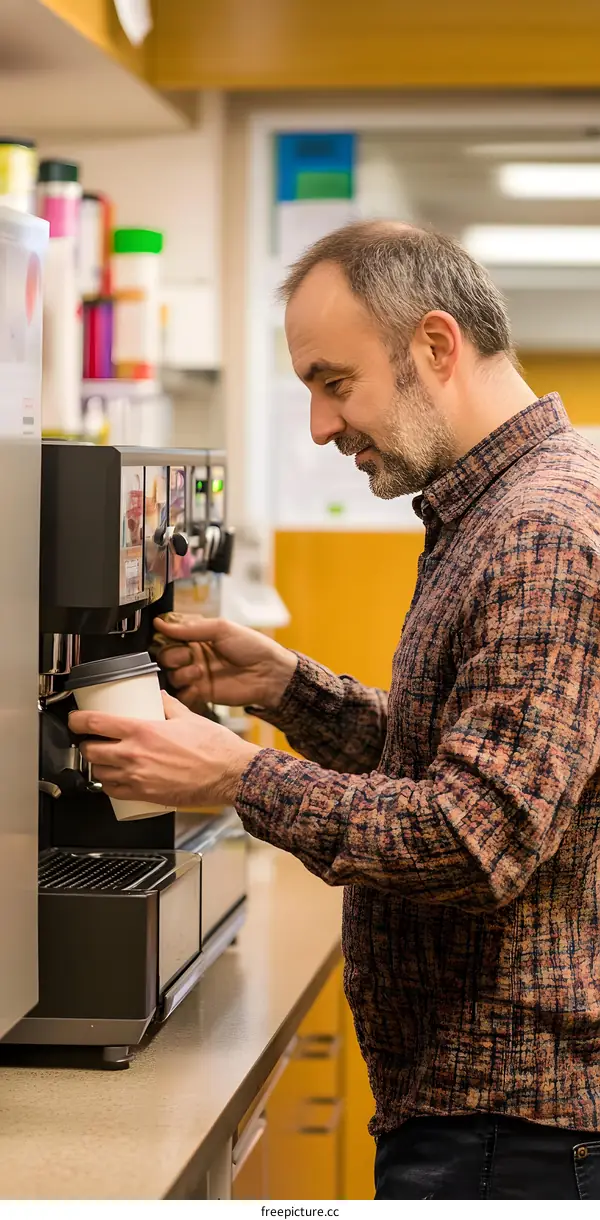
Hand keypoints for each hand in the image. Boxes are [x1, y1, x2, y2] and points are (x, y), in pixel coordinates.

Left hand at [69, 694, 259, 808]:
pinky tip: (113, 778)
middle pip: (91, 750)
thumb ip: (168, 705)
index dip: (77, 720)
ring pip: (99, 773)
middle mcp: (135, 755)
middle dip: (85, 743)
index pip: (95, 723)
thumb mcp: (188, 717)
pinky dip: (108, 784)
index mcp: (143, 731)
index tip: (75, 719)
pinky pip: (113, 792)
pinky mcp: (145, 795)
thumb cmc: (214, 748)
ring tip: (102, 758)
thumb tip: (157, 697)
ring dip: (95, 765)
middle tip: (90, 738)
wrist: (230, 775)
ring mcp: (138, 777)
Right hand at [154, 613, 297, 711]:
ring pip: (172, 676)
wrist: (270, 673)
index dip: (167, 639)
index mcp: (198, 637)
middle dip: (173, 657)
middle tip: (189, 656)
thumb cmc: (252, 647)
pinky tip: (198, 688)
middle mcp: (195, 655)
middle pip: (166, 657)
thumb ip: (190, 627)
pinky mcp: (203, 693)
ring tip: (200, 672)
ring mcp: (198, 675)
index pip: (170, 637)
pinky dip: (186, 692)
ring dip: (182, 674)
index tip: (172, 639)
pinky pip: (183, 695)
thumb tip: (160, 622)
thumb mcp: (221, 628)